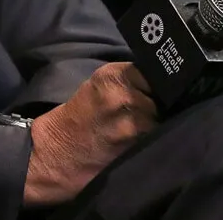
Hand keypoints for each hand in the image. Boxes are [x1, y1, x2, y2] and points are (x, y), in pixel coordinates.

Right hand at [24, 62, 158, 206]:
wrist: (60, 150)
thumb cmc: (81, 116)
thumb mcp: (101, 86)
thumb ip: (129, 81)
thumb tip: (162, 83)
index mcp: (112, 74)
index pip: (154, 72)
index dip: (157, 84)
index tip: (155, 93)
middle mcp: (122, 92)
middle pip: (162, 95)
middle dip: (160, 104)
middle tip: (147, 113)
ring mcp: (130, 118)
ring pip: (162, 116)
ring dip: (159, 123)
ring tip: (142, 128)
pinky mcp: (135, 140)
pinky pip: (158, 134)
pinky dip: (154, 137)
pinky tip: (141, 139)